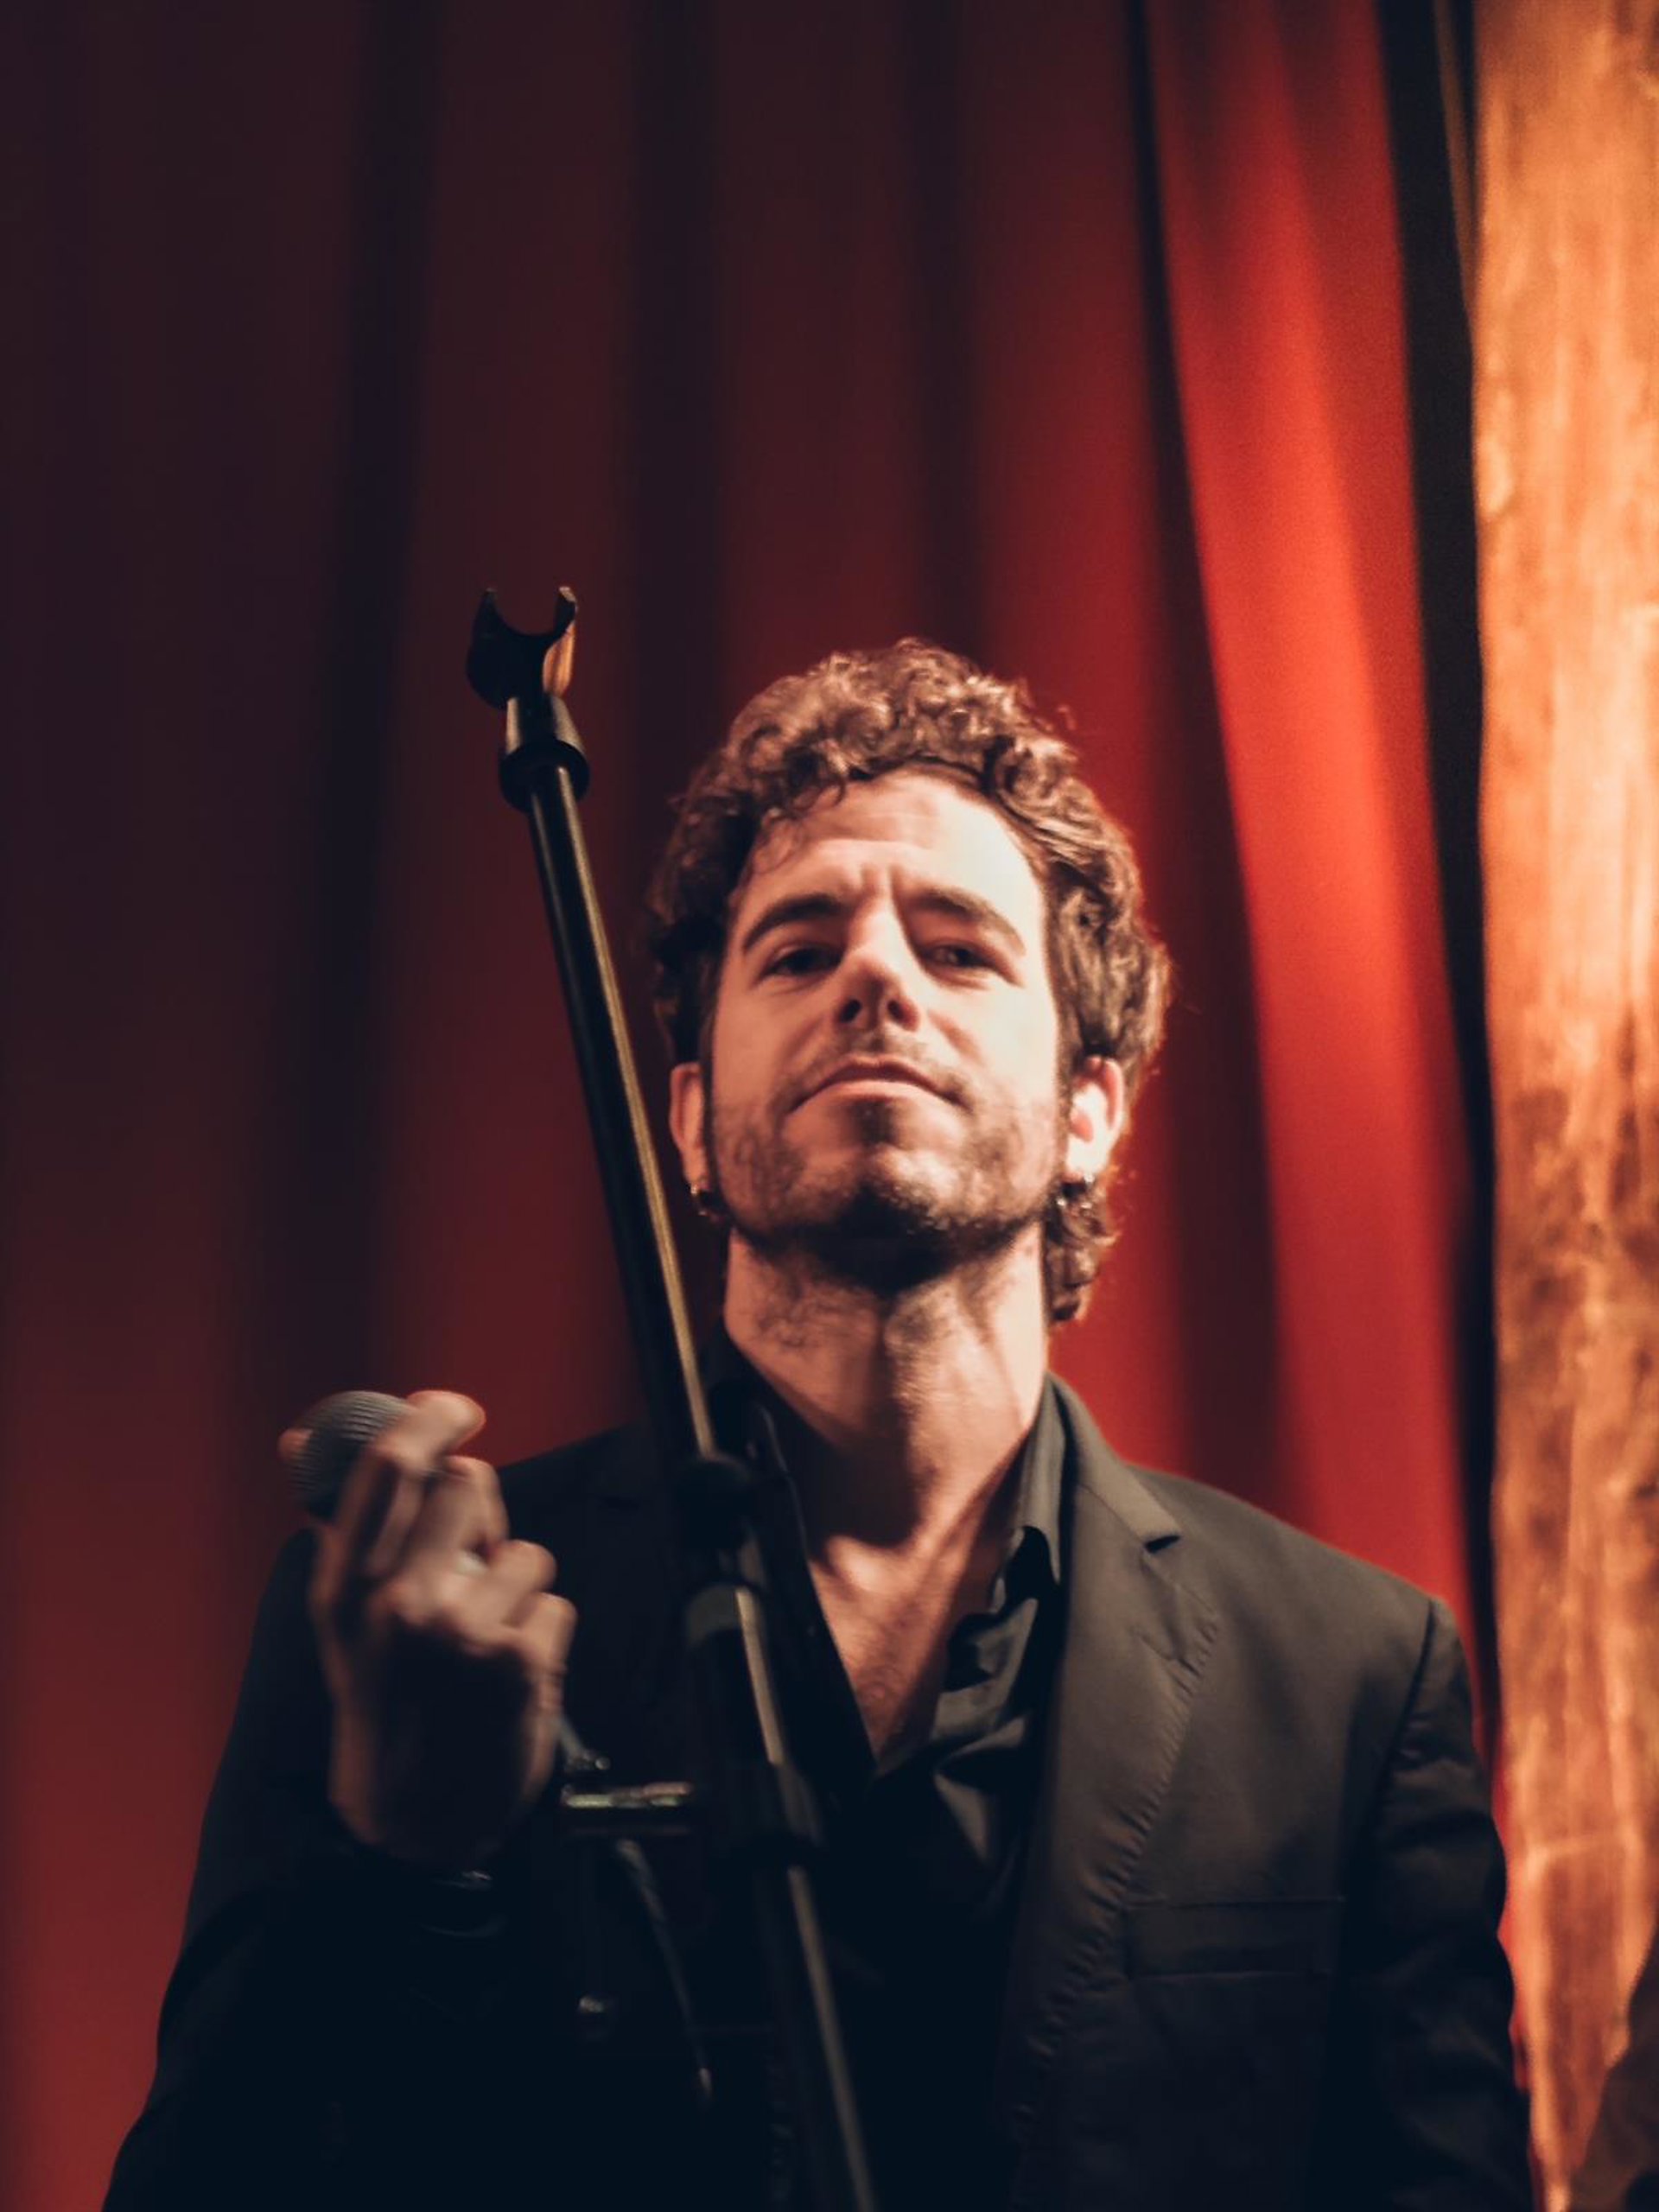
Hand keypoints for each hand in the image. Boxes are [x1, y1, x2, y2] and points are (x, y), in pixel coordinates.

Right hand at [296, 1390, 575, 1870]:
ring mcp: (461, 1631)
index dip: (427, 1420)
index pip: (387, 1468)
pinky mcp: (518, 1659)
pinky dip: (541, 1633)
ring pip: (523, 1549)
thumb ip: (339, 1527)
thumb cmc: (388, 1701)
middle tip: (472, 1565)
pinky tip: (511, 1674)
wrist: (418, 1818)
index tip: (453, 1408)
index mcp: (346, 1589)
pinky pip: (554, 1602)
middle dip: (481, 1515)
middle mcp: (398, 1603)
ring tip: (484, 1640)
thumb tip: (299, 1437)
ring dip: (516, 1588)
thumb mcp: (343, 1622)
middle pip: (468, 1486)